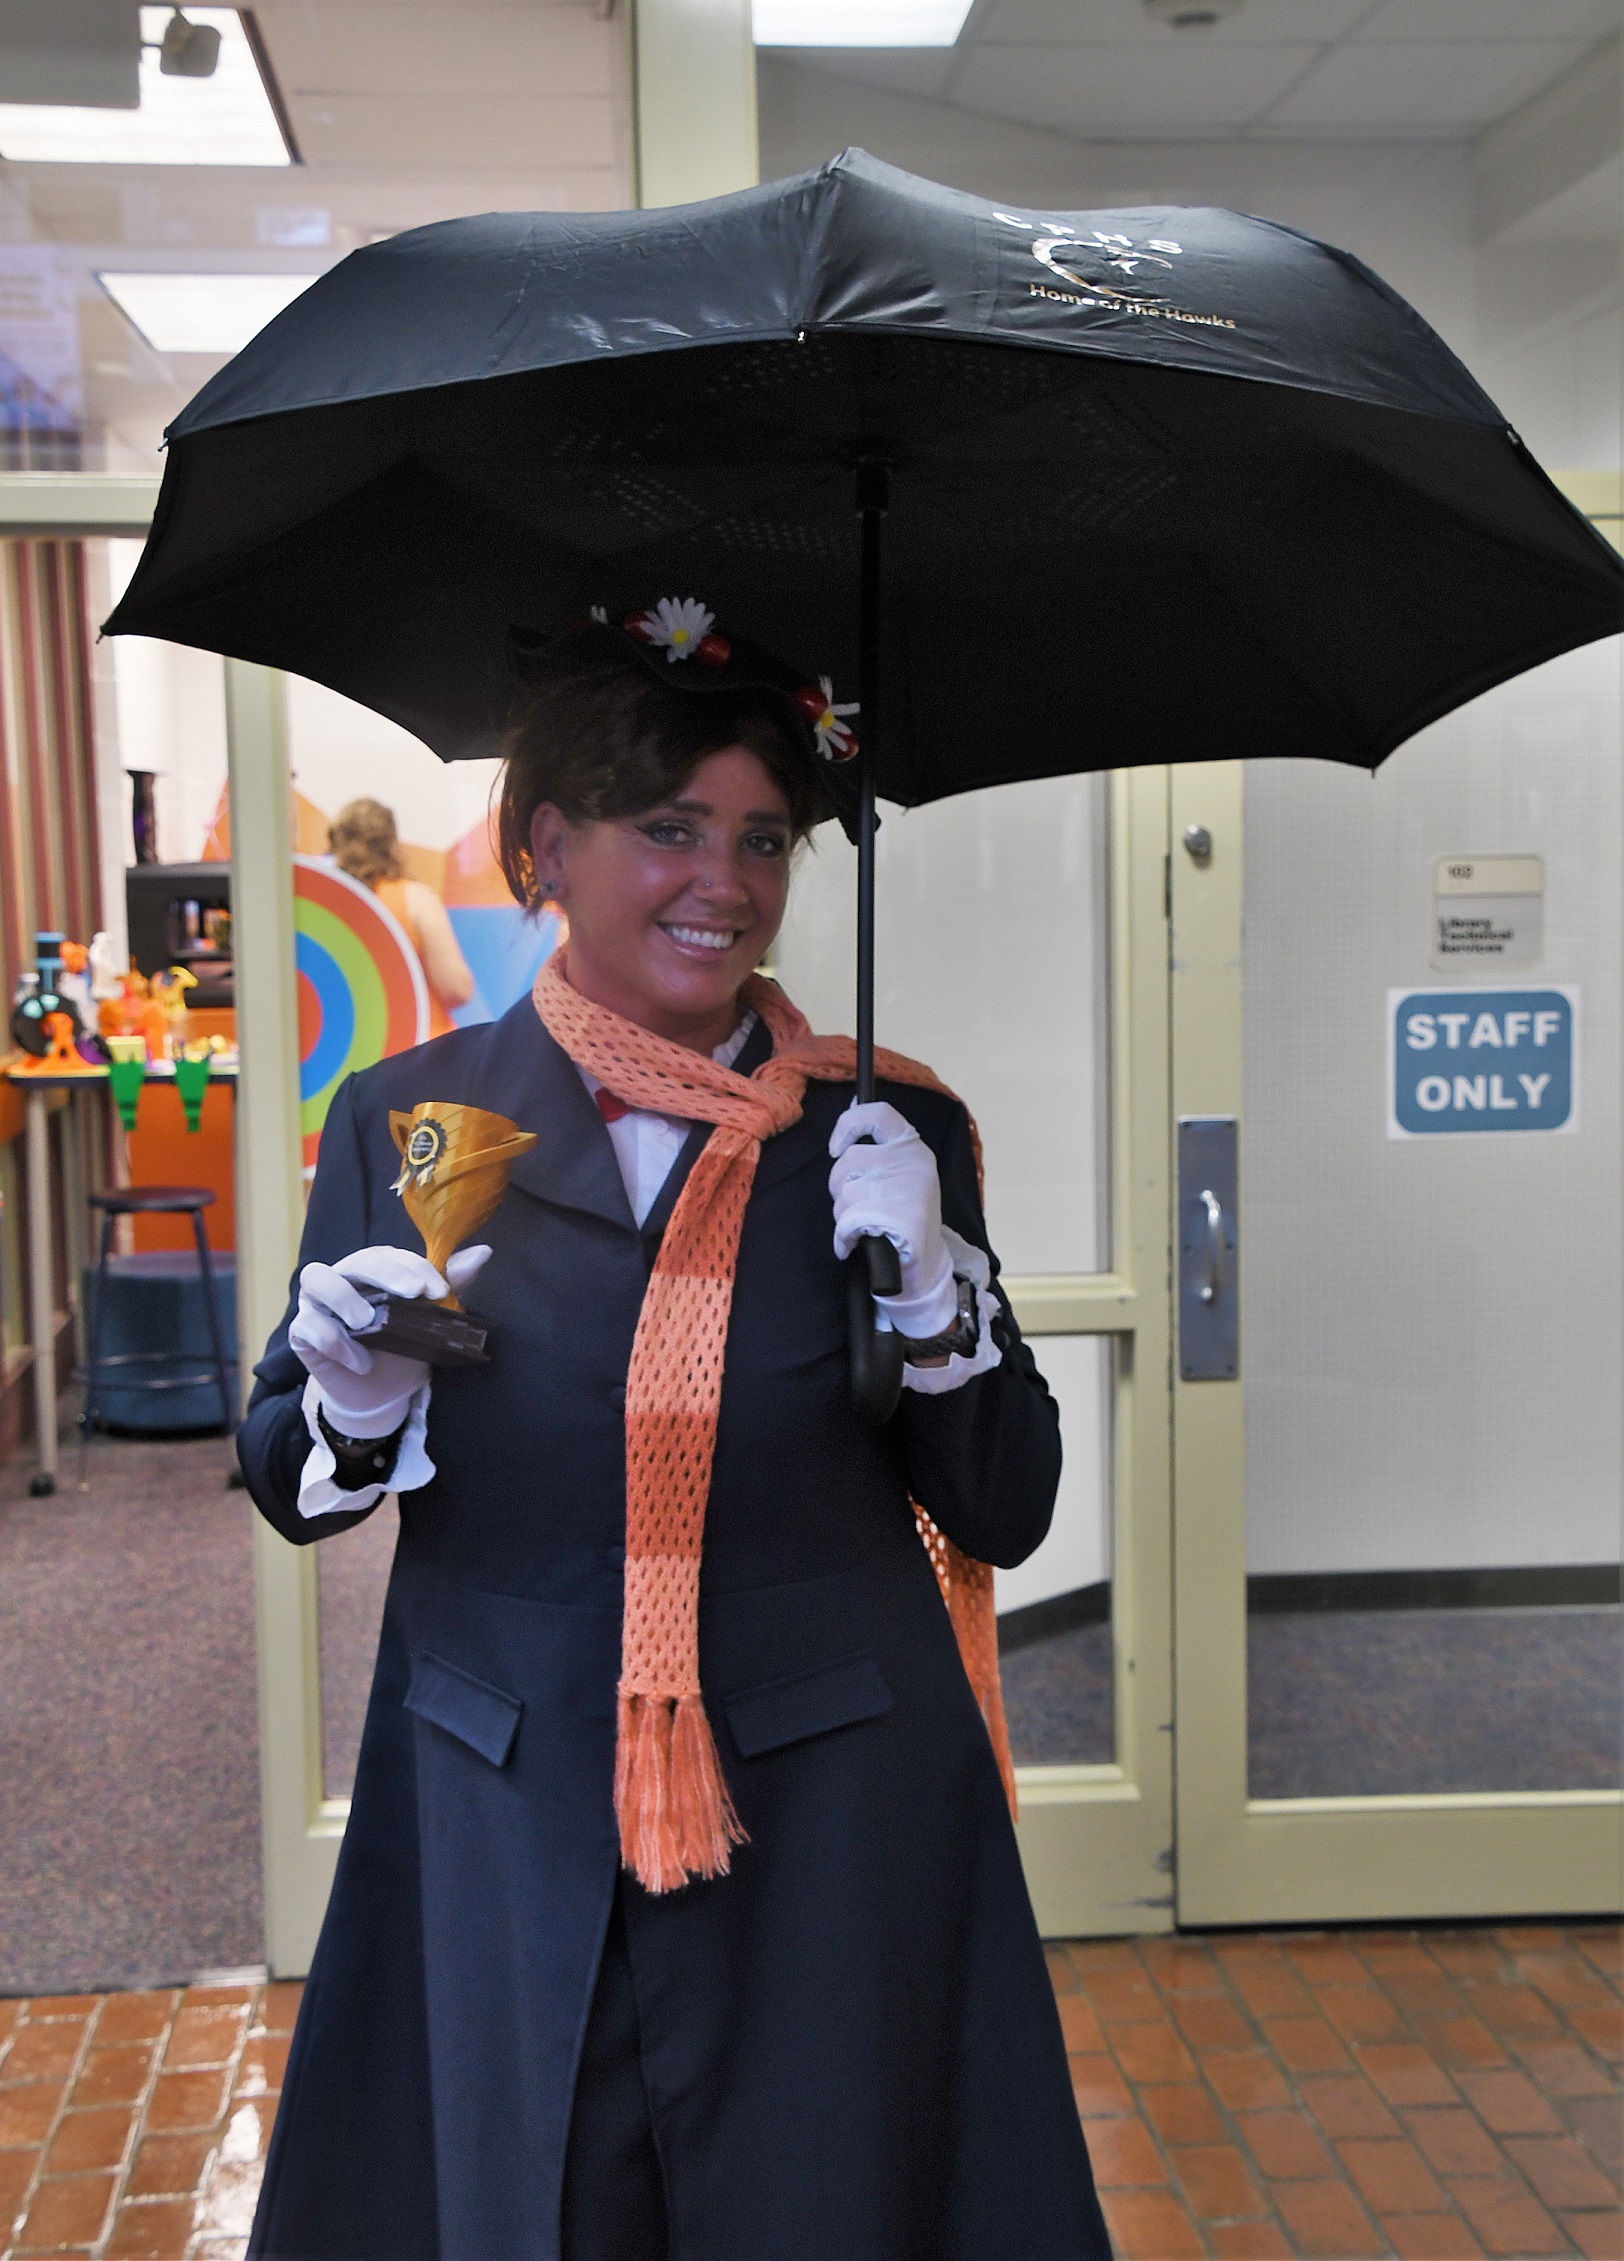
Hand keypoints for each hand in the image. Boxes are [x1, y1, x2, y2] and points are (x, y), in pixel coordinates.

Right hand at [289, 1244, 490, 1432]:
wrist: (380, 1394)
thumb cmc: (402, 1348)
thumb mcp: (430, 1320)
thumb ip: (451, 1286)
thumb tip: (483, 1253)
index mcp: (373, 1270)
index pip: (390, 1255)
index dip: (415, 1267)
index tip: (441, 1291)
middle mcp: (342, 1278)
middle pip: (356, 1260)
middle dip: (385, 1273)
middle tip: (412, 1293)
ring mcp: (317, 1303)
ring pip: (316, 1277)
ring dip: (344, 1296)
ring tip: (367, 1320)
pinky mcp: (302, 1332)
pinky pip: (306, 1326)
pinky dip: (332, 1340)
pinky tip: (360, 1361)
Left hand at [828, 1102, 956, 1334]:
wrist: (925, 1266)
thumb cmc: (906, 1218)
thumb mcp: (901, 1176)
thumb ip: (877, 1151)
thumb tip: (847, 1119)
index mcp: (913, 1149)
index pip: (879, 1114)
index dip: (848, 1124)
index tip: (836, 1147)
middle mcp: (911, 1163)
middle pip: (848, 1161)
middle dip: (839, 1186)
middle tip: (854, 1205)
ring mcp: (906, 1190)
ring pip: (844, 1194)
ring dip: (843, 1215)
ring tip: (864, 1227)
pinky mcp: (899, 1220)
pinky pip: (848, 1222)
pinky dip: (843, 1237)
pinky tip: (853, 1244)